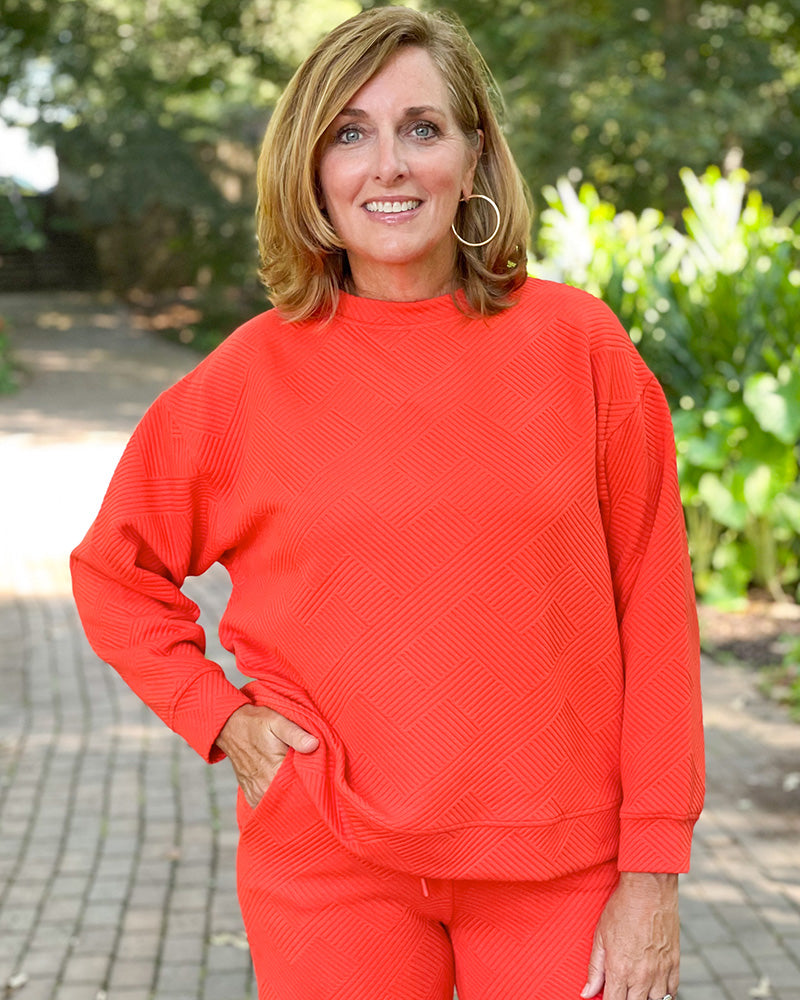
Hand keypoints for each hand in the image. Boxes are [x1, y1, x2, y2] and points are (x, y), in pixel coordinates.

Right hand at [215, 704, 318, 807]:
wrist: (229, 726)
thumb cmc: (255, 723)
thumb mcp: (277, 721)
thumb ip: (296, 735)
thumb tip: (313, 744)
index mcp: (274, 772)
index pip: (302, 790)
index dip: (315, 784)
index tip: (320, 777)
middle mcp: (264, 788)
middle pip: (293, 800)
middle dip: (305, 792)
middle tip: (312, 779)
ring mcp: (256, 793)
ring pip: (281, 805)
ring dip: (291, 797)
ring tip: (299, 783)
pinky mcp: (251, 794)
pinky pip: (268, 806)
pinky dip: (278, 801)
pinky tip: (285, 789)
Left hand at [582, 871, 679, 999]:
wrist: (649, 890)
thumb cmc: (622, 909)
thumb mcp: (600, 936)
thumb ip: (595, 968)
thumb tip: (587, 993)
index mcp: (620, 969)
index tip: (607, 997)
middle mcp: (642, 976)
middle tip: (621, 990)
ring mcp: (660, 971)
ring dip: (645, 999)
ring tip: (636, 990)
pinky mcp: (674, 963)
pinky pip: (673, 991)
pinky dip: (665, 994)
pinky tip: (655, 989)